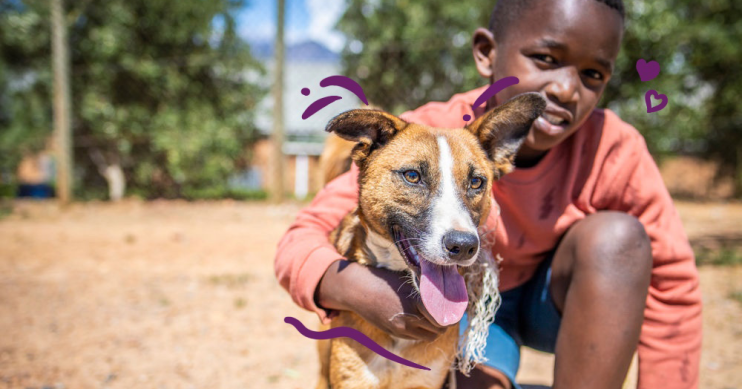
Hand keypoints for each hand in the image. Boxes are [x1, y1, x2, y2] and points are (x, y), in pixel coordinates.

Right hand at [316, 260, 449, 340]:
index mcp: (415, 302)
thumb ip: (426, 287)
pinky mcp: (395, 332)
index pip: (442, 317)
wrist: (358, 291)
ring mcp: (401, 328)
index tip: (455, 309)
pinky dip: (422, 331)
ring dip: (435, 329)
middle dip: (445, 323)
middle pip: (439, 329)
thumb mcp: (408, 280)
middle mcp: (409, 318)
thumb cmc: (384, 280)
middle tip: (448, 314)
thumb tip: (448, 283)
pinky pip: (416, 337)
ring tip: (437, 319)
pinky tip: (422, 320)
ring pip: (429, 336)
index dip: (452, 314)